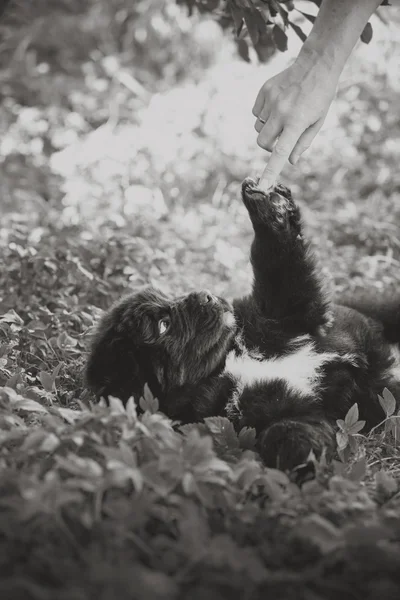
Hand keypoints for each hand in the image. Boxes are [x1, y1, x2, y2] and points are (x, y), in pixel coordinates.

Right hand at [253, 53, 338, 188]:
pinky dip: (264, 113)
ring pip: (259, 127)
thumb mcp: (318, 122)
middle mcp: (280, 112)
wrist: (316, 64)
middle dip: (268, 145)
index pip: (280, 153)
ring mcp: (270, 100)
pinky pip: (256, 112)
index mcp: (296, 123)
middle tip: (281, 137)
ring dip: (268, 127)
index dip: (271, 172)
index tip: (262, 187)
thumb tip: (291, 161)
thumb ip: (302, 143)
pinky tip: (278, 103)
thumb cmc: (320, 97)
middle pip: (262, 142)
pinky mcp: (264, 91)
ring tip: (284, 113)